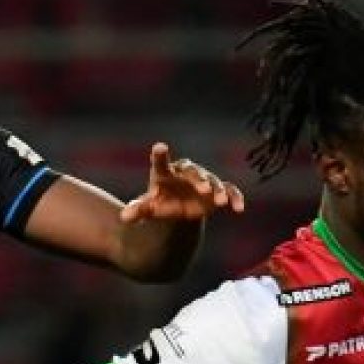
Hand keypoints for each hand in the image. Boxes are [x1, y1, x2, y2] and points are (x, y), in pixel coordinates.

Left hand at [121, 143, 244, 223]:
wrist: (177, 210)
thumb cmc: (159, 203)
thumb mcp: (146, 208)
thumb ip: (137, 210)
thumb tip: (125, 217)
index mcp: (164, 173)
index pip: (160, 162)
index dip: (159, 154)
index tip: (160, 147)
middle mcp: (185, 173)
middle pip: (192, 171)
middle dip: (199, 178)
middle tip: (204, 188)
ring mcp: (203, 180)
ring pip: (213, 180)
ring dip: (217, 189)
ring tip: (219, 201)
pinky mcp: (217, 191)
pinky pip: (229, 191)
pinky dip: (235, 198)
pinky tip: (238, 209)